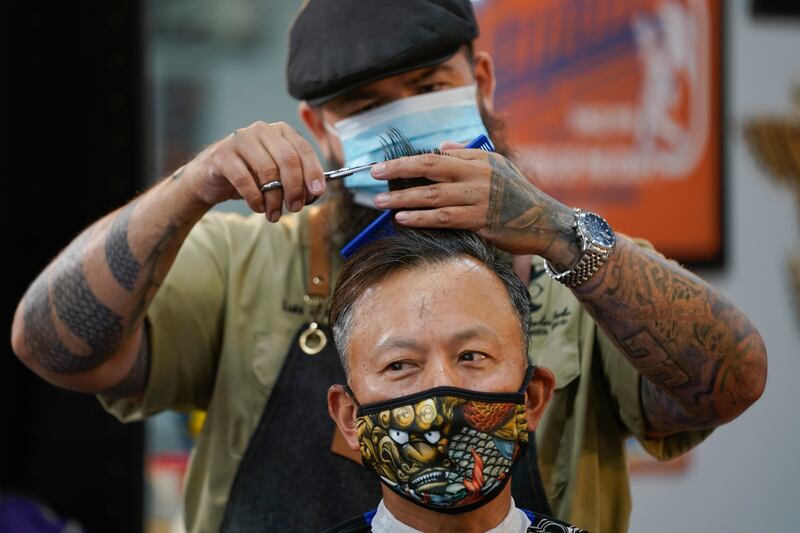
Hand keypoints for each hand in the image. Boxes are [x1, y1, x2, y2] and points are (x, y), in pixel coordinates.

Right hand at [179, 121, 323, 221]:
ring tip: (274, 214)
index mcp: (280, 131)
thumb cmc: (250, 176)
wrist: (210, 177)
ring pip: (267, 171)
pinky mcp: (222, 155)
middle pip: (288, 159)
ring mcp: (240, 140)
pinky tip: (258, 207)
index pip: (303, 150)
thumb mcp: (276, 175)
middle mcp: (261, 130)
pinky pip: (244, 179)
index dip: (313, 173)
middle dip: (295, 188)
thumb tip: (315, 192)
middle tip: (295, 207)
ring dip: (274, 198)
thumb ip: (296, 178)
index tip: (316, 193)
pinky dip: (254, 198)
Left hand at [370, 148, 578, 263]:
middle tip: (373, 177)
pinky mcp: (480, 221)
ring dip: (404, 199)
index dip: (404, 161)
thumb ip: (467, 155)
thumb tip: (441, 147)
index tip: (381, 167)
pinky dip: (421, 218)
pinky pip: (444, 219)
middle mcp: (476, 176)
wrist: (544, 221)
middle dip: (398, 172)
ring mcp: (477, 199)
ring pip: (433, 196)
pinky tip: (403, 218)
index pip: (433, 156)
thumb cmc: (517, 195)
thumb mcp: (496, 167)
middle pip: (429, 169)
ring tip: (380, 203)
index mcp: (477, 161)